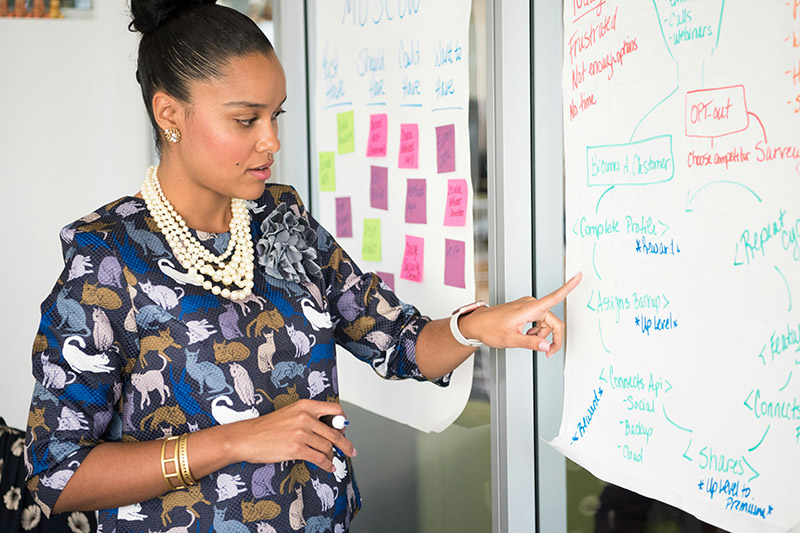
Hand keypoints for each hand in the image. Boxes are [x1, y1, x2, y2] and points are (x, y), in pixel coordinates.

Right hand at [230, 400, 355, 473]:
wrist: (247, 437)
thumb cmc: (266, 427)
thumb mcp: (290, 414)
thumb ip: (309, 418)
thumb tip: (328, 429)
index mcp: (305, 405)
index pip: (335, 410)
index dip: (343, 422)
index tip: (344, 430)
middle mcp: (305, 417)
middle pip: (335, 432)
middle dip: (345, 444)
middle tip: (350, 450)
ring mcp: (301, 433)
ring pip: (328, 447)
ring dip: (332, 456)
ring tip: (331, 460)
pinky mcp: (297, 449)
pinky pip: (320, 458)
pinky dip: (327, 465)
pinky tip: (328, 467)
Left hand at [460, 272, 581, 356]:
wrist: (477, 324)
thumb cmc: (489, 328)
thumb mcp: (511, 340)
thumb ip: (531, 343)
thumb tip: (546, 346)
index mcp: (529, 308)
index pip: (554, 297)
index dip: (569, 287)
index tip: (579, 276)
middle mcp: (530, 304)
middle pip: (553, 321)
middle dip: (552, 338)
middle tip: (548, 353)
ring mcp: (528, 306)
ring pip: (545, 323)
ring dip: (541, 335)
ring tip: (526, 340)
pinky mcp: (525, 310)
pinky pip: (538, 321)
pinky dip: (536, 331)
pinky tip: (525, 335)